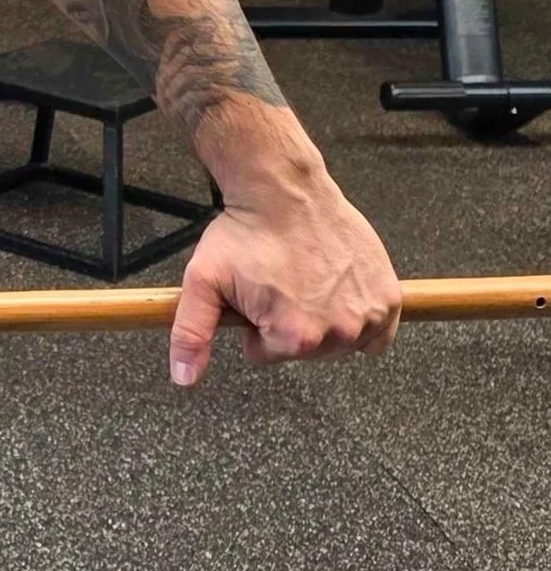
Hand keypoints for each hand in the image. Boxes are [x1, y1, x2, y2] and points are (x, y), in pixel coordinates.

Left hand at [167, 180, 401, 388]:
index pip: (266, 354)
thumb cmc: (244, 233)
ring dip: (323, 324)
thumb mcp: (204, 283)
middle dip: (287, 325)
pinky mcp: (387, 295)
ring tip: (307, 285)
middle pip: (305, 352)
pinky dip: (363, 323)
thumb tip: (184, 379)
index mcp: (295, 336)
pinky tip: (341, 298)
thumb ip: (192, 335)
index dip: (254, 325)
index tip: (255, 295)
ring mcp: (368, 313)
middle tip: (279, 285)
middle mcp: (338, 331)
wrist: (285, 191)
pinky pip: (380, 334)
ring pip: (339, 343)